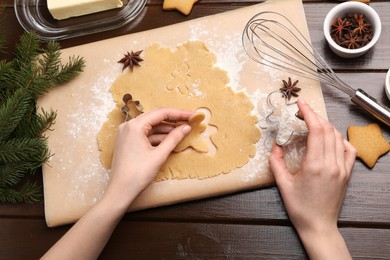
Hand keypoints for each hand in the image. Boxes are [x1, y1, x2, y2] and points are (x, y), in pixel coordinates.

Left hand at [42, 108, 192, 259]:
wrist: (120, 191)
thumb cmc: (138, 174)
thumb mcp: (159, 155)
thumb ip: (173, 138)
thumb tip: (186, 127)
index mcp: (135, 126)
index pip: (161, 113)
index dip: (178, 113)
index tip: (192, 115)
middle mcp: (128, 126)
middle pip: (155, 117)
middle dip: (173, 119)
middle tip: (189, 120)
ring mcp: (126, 133)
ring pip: (150, 125)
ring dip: (165, 128)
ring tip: (182, 130)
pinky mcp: (127, 141)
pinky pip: (144, 134)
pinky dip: (157, 136)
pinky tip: (169, 139)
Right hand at [269, 99, 355, 258]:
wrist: (318, 226)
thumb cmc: (300, 207)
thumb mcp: (282, 184)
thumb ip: (276, 162)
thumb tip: (275, 145)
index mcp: (315, 165)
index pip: (316, 130)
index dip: (308, 113)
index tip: (301, 104)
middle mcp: (332, 164)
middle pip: (328, 129)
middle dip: (315, 116)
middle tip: (302, 112)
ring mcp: (342, 168)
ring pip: (338, 137)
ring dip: (326, 126)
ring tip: (313, 124)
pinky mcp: (347, 173)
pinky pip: (348, 149)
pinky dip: (339, 139)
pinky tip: (330, 139)